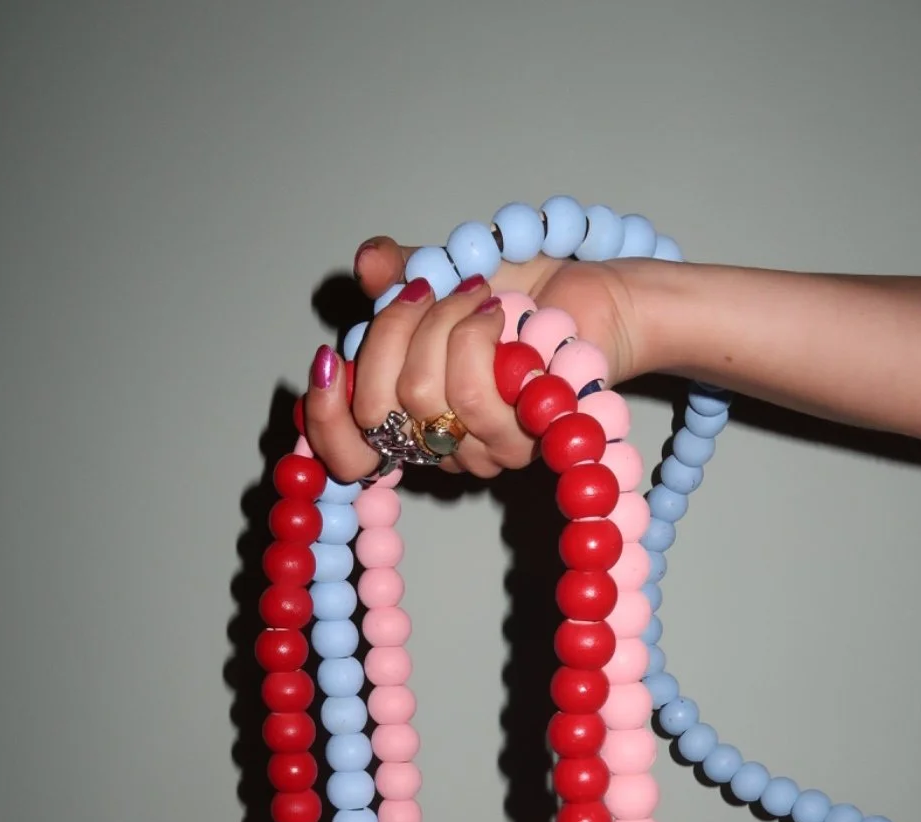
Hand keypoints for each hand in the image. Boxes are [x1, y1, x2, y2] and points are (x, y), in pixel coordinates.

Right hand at [303, 236, 643, 482]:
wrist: (597, 296)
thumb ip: (399, 274)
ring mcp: (494, 444)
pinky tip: (504, 312)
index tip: (326, 360)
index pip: (349, 456)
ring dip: (445, 327)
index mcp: (417, 419)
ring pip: (428, 397)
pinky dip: (479, 332)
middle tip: (433, 290)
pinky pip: (477, 391)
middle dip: (394, 333)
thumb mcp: (448, 271)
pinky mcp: (530, 430)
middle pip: (378, 411)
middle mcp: (451, 446)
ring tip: (480, 298)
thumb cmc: (526, 294)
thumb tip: (367, 265)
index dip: (324, 417)